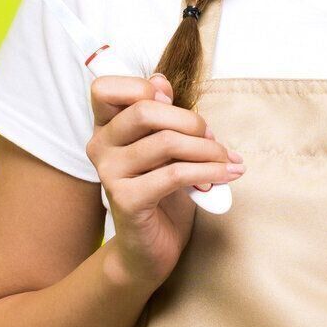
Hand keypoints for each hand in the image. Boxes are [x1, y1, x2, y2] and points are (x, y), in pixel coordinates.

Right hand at [86, 71, 243, 289]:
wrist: (151, 247)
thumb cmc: (161, 192)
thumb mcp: (165, 147)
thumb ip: (161, 114)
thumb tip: (161, 80)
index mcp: (106, 127)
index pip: (104, 88)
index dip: (140, 87)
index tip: (171, 102)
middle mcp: (100, 146)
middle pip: (144, 109)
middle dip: (190, 120)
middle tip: (213, 139)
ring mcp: (109, 173)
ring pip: (167, 142)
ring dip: (208, 150)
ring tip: (226, 162)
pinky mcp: (126, 199)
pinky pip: (175, 174)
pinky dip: (208, 172)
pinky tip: (226, 176)